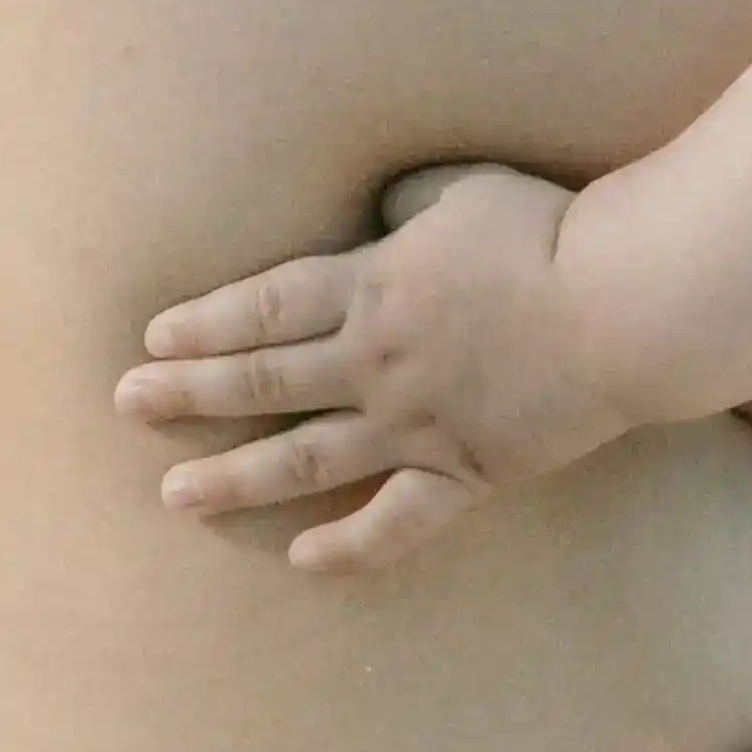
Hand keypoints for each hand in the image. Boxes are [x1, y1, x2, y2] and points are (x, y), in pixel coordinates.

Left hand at [115, 163, 633, 572]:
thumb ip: (407, 206)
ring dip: (236, 476)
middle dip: (188, 393)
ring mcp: (416, 424)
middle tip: (126, 406)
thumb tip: (377, 218)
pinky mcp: (465, 471)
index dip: (204, 324)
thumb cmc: (549, 234)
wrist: (625, 308)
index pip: (265, 307)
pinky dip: (348, 544)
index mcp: (372, 285)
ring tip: (176, 494)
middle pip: (264, 379)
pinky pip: (397, 520)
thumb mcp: (463, 192)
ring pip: (306, 456)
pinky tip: (302, 558)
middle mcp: (376, 360)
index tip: (152, 340)